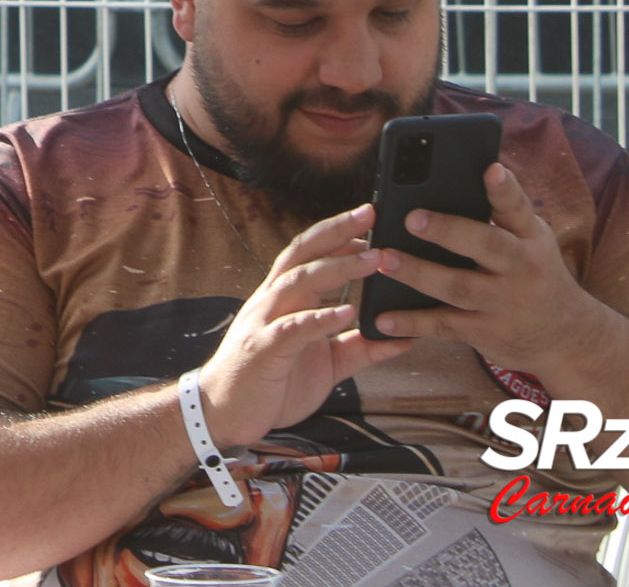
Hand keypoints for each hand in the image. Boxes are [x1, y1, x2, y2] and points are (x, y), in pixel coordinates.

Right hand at [193, 205, 409, 449]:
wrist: (226, 413)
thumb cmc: (273, 383)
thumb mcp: (327, 364)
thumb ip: (360, 348)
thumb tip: (402, 338)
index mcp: (286, 300)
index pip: (311, 254)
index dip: (339, 234)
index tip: (372, 220)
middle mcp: (273, 301)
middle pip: (302, 254)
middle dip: (337, 232)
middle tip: (370, 215)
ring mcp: (266, 322)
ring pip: (299, 282)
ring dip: (336, 268)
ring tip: (371, 259)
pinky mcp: (264, 350)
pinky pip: (293, 328)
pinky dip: (319, 318)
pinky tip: (346, 313)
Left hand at [366, 162, 605, 374]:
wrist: (567, 334)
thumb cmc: (532, 270)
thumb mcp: (530, 239)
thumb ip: (499, 212)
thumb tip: (451, 175)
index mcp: (528, 237)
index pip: (517, 207)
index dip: (504, 189)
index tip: (491, 168)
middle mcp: (521, 268)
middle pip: (487, 245)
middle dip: (449, 231)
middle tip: (412, 218)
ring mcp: (503, 303)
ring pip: (458, 287)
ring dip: (419, 274)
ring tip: (385, 259)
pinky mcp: (486, 332)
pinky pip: (445, 326)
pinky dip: (413, 323)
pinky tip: (383, 318)